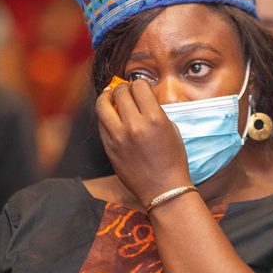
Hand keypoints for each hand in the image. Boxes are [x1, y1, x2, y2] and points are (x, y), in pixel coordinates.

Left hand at [96, 79, 191, 206]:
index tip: (140, 87)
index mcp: (154, 118)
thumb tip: (138, 97)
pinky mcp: (108, 147)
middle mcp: (134, 125)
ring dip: (107, 96)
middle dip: (123, 88)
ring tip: (110, 97)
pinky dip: (104, 114)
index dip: (139, 84)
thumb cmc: (172, 159)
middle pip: (120, 92)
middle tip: (126, 91)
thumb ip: (154, 110)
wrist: (163, 189)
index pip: (139, 86)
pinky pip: (100, 122)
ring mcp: (118, 137)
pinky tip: (110, 114)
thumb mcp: (170, 128)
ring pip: (102, 104)